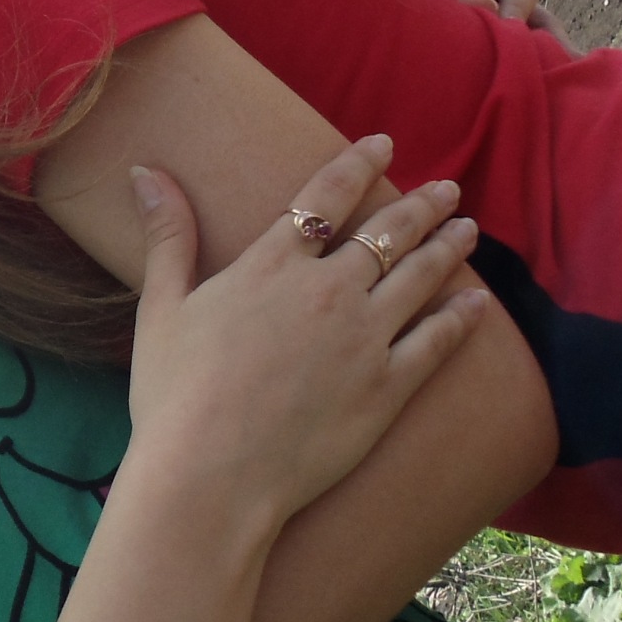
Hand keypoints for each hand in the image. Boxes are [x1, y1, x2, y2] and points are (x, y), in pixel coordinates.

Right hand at [125, 137, 487, 526]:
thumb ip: (167, 236)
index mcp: (271, 265)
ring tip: (468, 229)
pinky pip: (436, 343)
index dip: (358, 163)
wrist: (210, 478)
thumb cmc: (174, 396)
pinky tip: (478, 304)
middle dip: (420, 205)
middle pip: (386, 232)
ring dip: (447, 248)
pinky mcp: (386, 389)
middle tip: (447, 189)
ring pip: (419, 277)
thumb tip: (144, 173)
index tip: (384, 143)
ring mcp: (364, 340)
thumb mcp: (159, 308)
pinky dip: (460, 319)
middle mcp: (327, 292)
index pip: (325, 196)